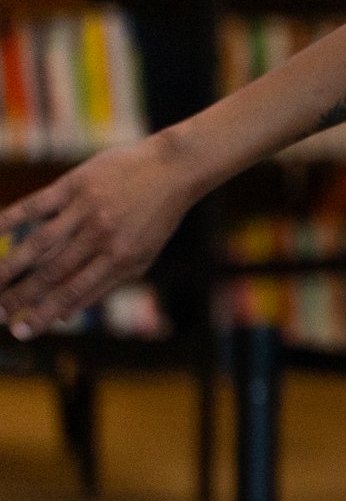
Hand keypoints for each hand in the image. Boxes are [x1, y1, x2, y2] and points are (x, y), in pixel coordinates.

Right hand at [0, 136, 198, 340]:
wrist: (174, 168)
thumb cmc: (156, 218)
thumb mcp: (142, 257)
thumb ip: (104, 285)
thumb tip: (65, 315)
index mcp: (119, 258)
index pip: (74, 293)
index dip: (45, 314)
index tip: (21, 333)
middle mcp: (101, 236)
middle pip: (51, 272)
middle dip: (21, 297)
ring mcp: (86, 209)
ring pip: (39, 243)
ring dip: (9, 267)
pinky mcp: (75, 184)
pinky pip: (36, 205)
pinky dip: (9, 219)